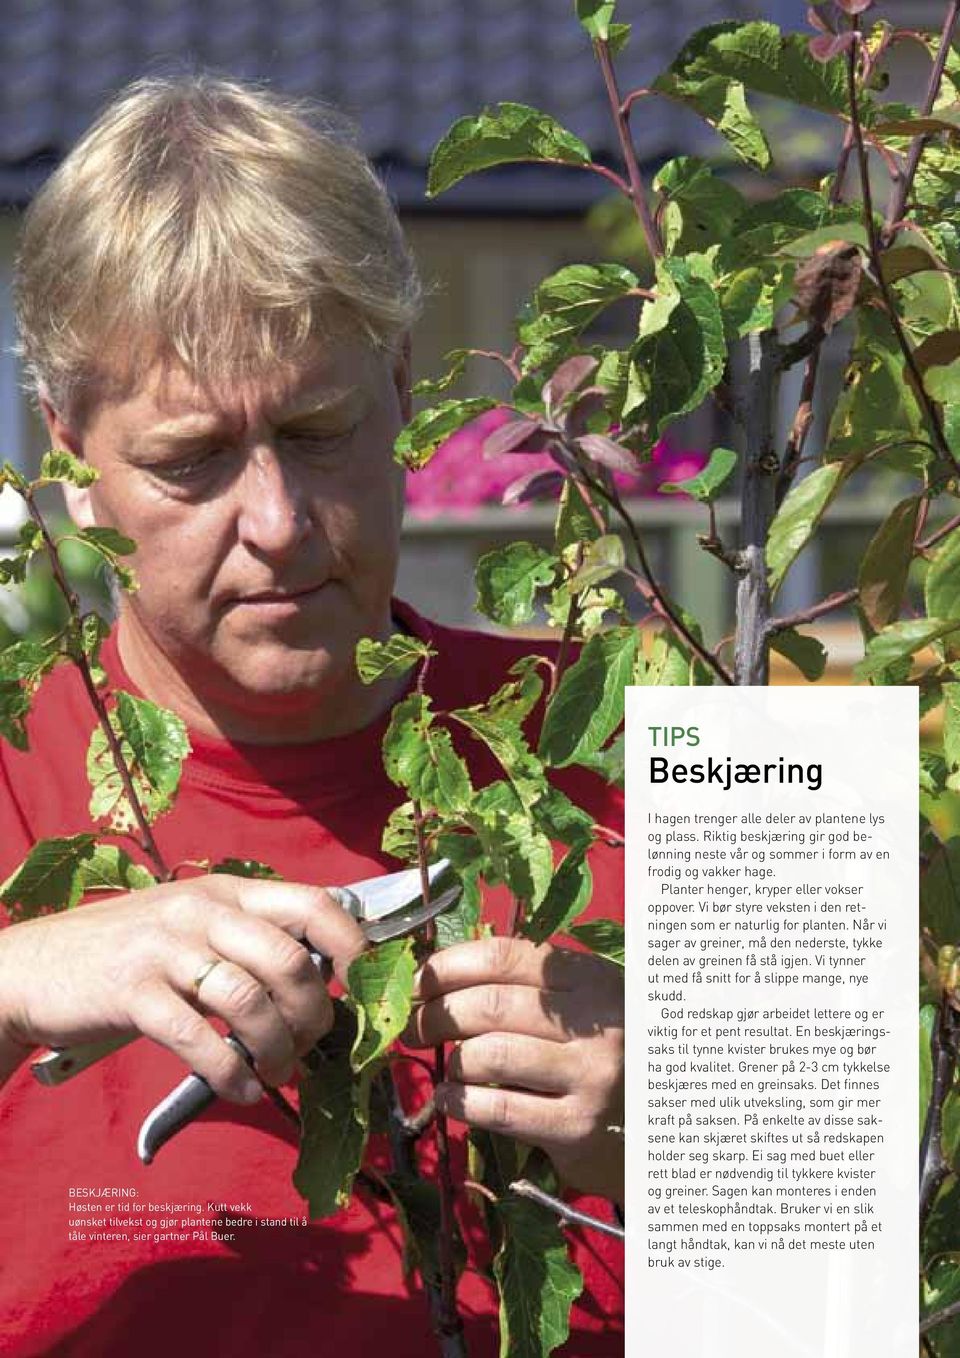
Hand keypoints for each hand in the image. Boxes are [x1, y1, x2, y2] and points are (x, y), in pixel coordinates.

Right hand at [0, 875, 365, 1099]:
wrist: (37, 966)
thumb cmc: (132, 950)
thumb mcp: (196, 923)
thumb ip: (252, 940)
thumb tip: (325, 981)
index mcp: (228, 891)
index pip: (315, 905)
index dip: (353, 949)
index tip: (367, 991)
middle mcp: (203, 910)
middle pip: (290, 963)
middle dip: (315, 1016)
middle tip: (310, 1047)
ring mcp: (166, 948)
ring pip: (250, 1004)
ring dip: (277, 1051)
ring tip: (276, 1073)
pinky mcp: (133, 991)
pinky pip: (200, 1040)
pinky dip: (232, 1075)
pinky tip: (244, 1090)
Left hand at [405, 935, 623, 1200]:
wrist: (674, 1124)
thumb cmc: (617, 1054)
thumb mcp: (591, 1005)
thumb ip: (535, 989)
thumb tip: (445, 978)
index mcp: (592, 980)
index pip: (505, 957)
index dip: (449, 966)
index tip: (419, 982)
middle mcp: (594, 1024)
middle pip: (489, 1005)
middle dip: (436, 1015)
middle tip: (413, 1028)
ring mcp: (589, 1077)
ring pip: (489, 1056)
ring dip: (451, 1062)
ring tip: (445, 1068)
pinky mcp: (578, 1129)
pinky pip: (499, 1110)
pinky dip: (460, 1104)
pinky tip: (451, 1101)